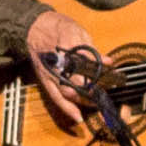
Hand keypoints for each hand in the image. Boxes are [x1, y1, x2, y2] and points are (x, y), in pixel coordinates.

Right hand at [23, 10, 110, 126]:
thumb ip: (92, 49)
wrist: (34, 28)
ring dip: (83, 102)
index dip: (99, 76)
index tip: (111, 81)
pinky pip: (55, 98)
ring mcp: (49, 75)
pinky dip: (67, 109)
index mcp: (65, 49)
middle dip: (92, 92)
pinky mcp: (45, 81)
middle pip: (76, 84)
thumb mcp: (77, 32)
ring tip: (97, 104)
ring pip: (67, 94)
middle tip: (106, 95)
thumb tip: (108, 62)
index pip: (85, 67)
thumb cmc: (57, 27)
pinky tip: (78, 118)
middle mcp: (56, 65)